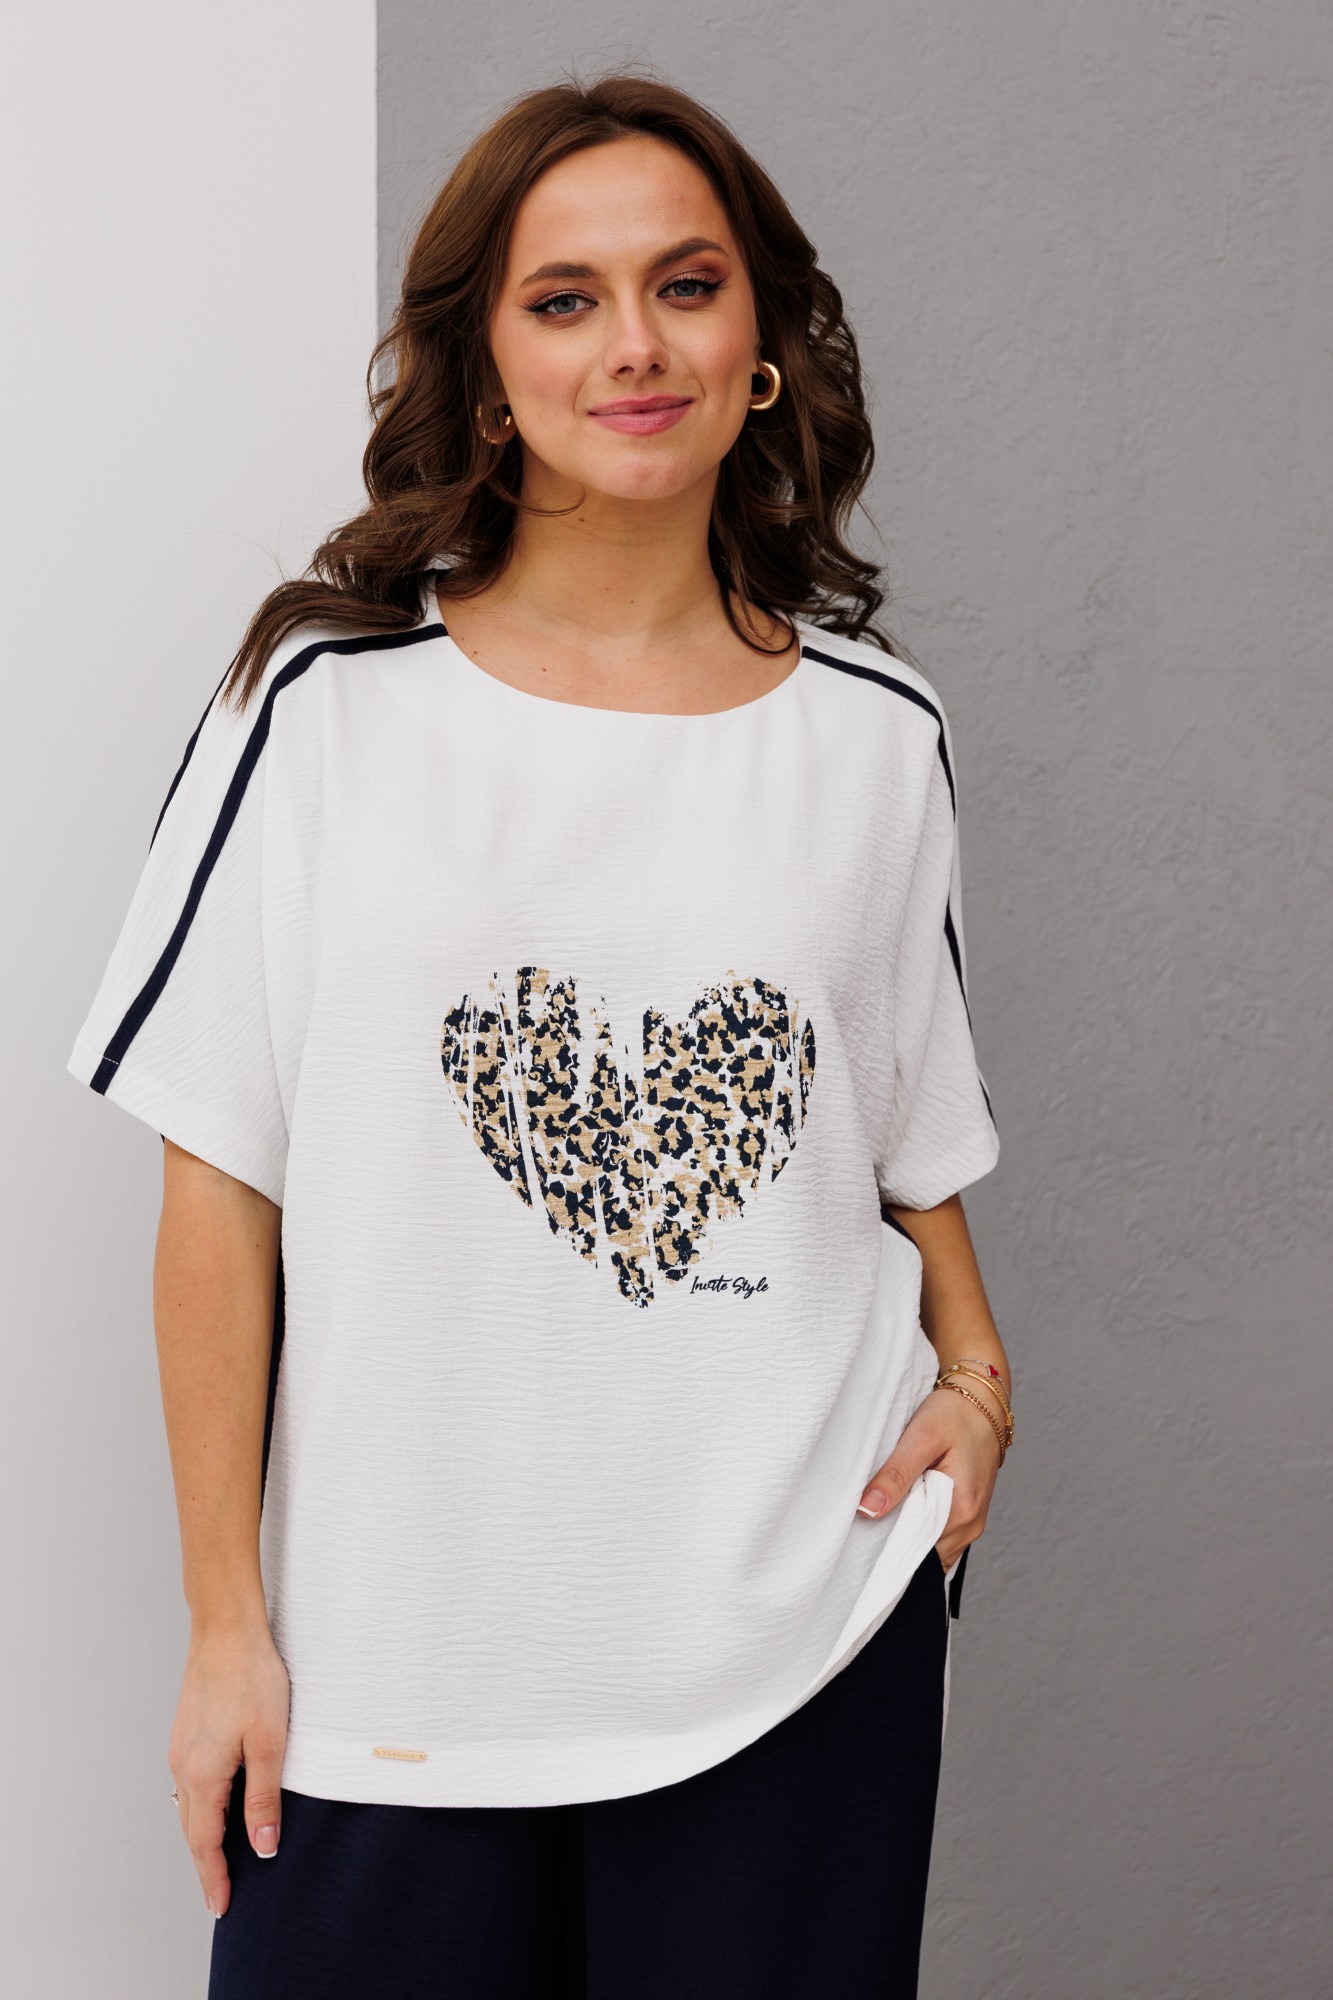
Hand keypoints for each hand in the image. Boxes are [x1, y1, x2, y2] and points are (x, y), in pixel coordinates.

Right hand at [168, 1618, 289, 1918]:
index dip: (215, 1878)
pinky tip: (214, 1808)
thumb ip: (263, 1798)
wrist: (226, 1629)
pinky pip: (189, 1785)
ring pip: (188, 1808)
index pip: (205, 1844)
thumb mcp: (269, 1743)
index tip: (222, 1907)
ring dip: (201, 1839)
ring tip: (218, 1861)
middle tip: (219, 1896)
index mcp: (202, 1776)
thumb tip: (263, 1846)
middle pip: (191, 1831)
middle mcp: (183, 1767)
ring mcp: (181, 1749)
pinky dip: (200, 1810)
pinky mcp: (187, 1732)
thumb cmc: (252, 1679)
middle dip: (205, 1866)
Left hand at [857, 1379, 1001, 1570]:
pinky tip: (906, 1505)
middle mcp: (971, 1525)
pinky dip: (920, 1526)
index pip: (916, 1550)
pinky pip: (939, 1535)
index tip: (864, 1533)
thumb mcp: (921, 1437)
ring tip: (889, 1507)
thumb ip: (895, 1475)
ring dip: (908, 1533)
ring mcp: (972, 1522)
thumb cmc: (955, 1413)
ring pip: (931, 1546)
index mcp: (962, 1510)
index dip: (888, 1545)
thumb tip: (868, 1510)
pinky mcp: (968, 1514)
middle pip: (924, 1552)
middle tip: (872, 1516)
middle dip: (896, 1541)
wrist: (982, 1400)